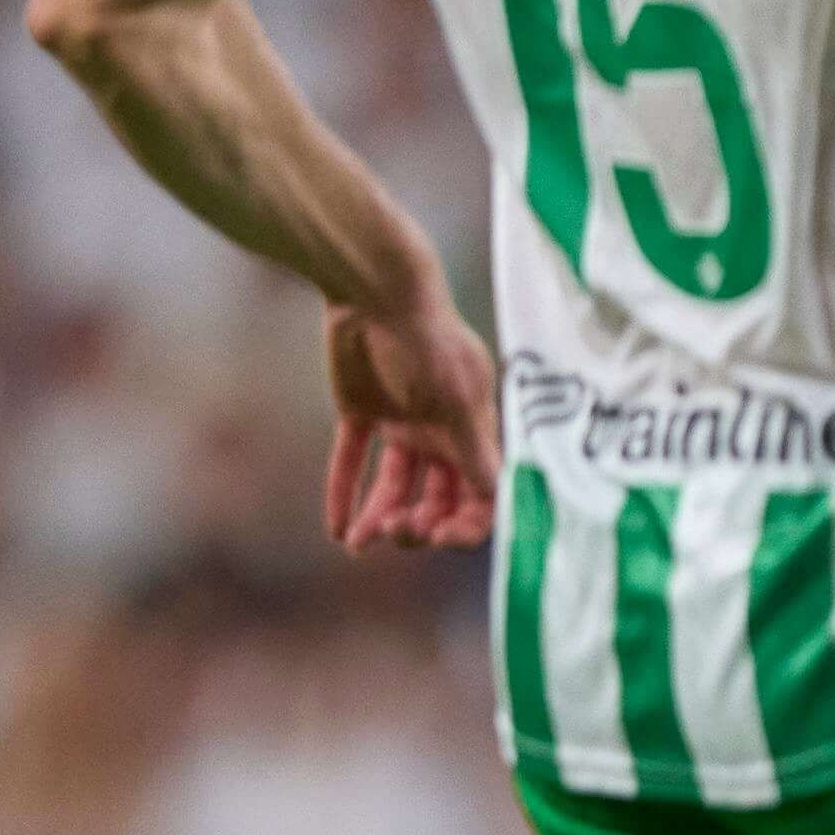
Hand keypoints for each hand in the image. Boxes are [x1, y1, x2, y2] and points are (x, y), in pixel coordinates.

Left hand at [321, 296, 500, 552]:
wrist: (375, 290)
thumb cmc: (426, 338)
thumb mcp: (456, 396)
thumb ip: (475, 447)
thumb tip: (499, 496)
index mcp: (472, 428)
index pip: (481, 492)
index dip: (466, 522)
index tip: (437, 537)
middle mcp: (441, 430)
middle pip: (439, 497)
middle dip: (421, 524)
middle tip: (396, 533)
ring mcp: (401, 421)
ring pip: (395, 487)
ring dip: (381, 518)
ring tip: (359, 544)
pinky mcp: (360, 411)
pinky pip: (353, 463)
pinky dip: (344, 495)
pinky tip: (336, 530)